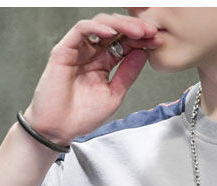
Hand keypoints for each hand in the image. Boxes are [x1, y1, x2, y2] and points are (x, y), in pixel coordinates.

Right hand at [23, 12, 162, 144]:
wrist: (58, 129)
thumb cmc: (82, 116)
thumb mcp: (114, 94)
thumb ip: (127, 73)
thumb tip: (143, 53)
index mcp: (103, 64)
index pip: (125, 44)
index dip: (141, 40)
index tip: (158, 40)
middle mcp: (91, 53)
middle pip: (115, 31)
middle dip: (135, 29)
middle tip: (152, 31)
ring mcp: (78, 50)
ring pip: (100, 24)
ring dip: (121, 25)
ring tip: (137, 31)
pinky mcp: (64, 49)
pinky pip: (81, 30)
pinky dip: (97, 27)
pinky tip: (112, 32)